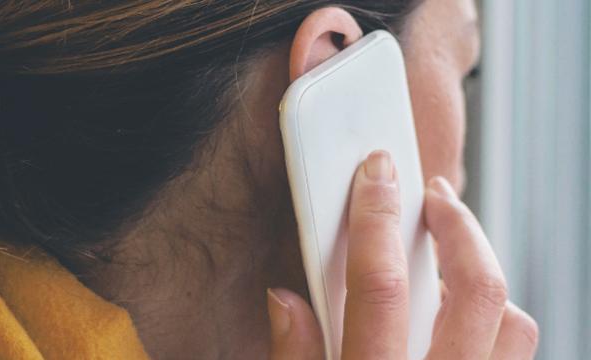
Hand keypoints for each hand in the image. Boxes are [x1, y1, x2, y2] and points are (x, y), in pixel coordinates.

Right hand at [267, 150, 538, 358]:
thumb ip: (294, 354)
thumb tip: (284, 298)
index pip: (380, 286)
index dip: (375, 219)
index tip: (375, 173)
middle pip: (474, 289)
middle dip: (456, 225)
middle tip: (434, 194)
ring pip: (511, 318)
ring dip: (481, 267)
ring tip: (451, 242)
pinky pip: (513, 346)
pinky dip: (494, 312)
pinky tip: (456, 303)